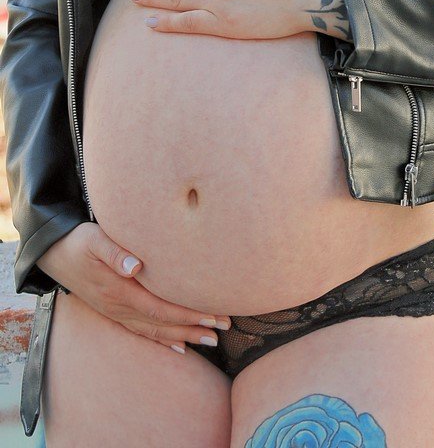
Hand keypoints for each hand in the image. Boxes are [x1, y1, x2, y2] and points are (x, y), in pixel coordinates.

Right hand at [36, 222, 230, 352]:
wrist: (54, 254)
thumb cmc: (79, 242)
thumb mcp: (94, 239)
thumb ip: (115, 252)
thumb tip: (136, 266)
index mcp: (120, 291)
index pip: (162, 308)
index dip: (189, 314)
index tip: (214, 315)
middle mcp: (120, 308)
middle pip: (163, 324)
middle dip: (195, 326)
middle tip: (225, 328)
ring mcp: (117, 313)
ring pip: (155, 331)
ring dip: (184, 336)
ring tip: (212, 341)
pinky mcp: (115, 311)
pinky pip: (142, 331)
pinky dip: (163, 340)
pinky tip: (179, 347)